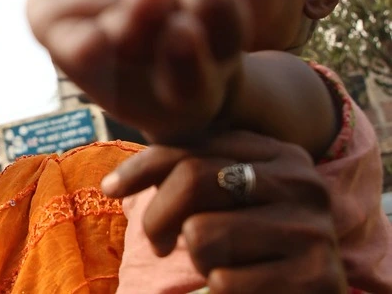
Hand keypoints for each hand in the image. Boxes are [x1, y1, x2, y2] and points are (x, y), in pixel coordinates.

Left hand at [103, 131, 346, 292]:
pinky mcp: (314, 277)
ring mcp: (312, 229)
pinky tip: (244, 288)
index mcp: (280, 154)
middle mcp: (302, 182)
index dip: (143, 166)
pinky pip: (224, 281)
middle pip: (193, 178)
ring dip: (196, 259)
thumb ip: (188, 174)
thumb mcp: (226, 201)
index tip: (110, 188)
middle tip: (157, 243)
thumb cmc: (256, 247)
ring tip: (219, 265)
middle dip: (157, 216)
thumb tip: (114, 183)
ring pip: (202, 234)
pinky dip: (220, 289)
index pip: (195, 145)